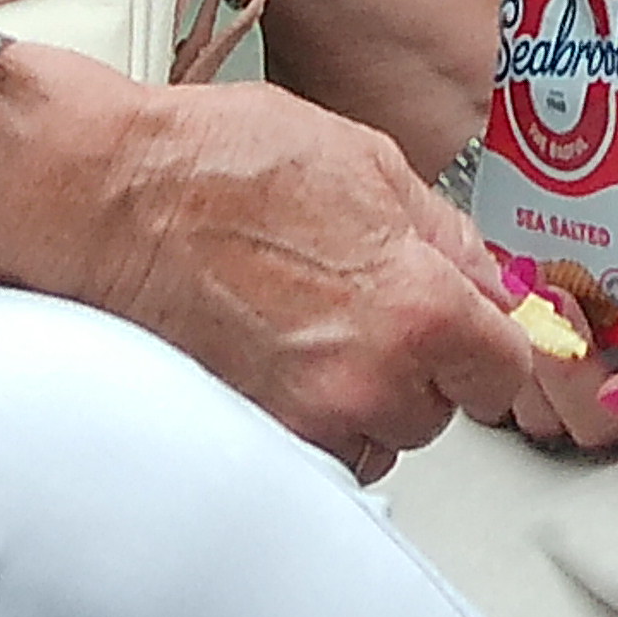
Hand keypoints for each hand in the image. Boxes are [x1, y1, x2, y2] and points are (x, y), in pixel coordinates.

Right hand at [10, 71, 566, 482]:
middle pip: (438, 412)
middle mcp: (369, 382)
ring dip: (360, 402)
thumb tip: (485, 279)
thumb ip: (444, 234)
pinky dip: (307, 420)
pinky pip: (312, 453)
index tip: (469, 334)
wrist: (114, 201)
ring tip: (312, 333)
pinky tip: (278, 362)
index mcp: (418, 309)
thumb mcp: (371, 163)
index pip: (503, 372)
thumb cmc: (224, 167)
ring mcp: (306, 422)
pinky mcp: (251, 440)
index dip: (486, 345)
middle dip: (417, 368)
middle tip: (367, 310)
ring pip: (374, 440)